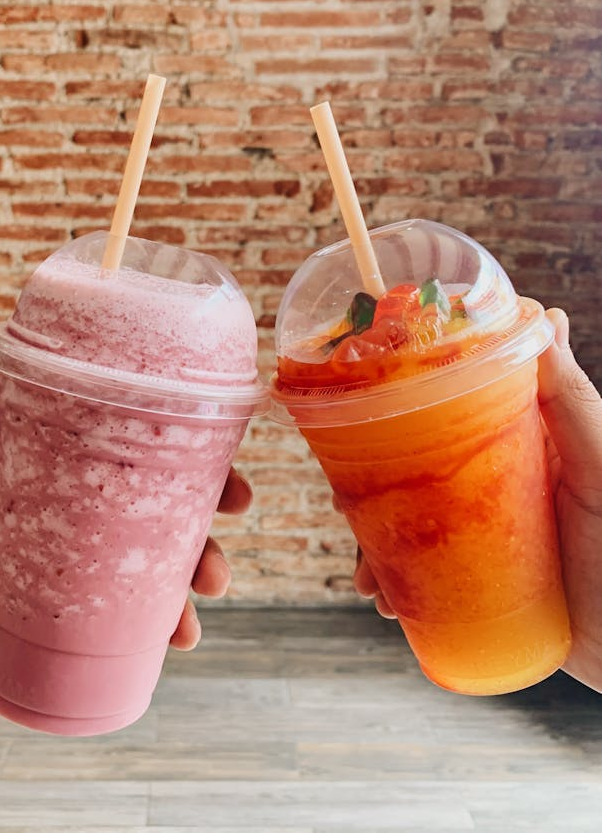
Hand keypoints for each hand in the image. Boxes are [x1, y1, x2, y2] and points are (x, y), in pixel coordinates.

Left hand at [0, 337, 243, 736]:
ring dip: (203, 567)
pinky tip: (180, 636)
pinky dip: (171, 624)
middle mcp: (86, 515)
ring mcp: (92, 566)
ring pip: (167, 559)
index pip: (131, 445)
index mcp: (62, 471)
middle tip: (237, 504)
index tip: (218, 436)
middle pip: (167, 499)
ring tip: (209, 585)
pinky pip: (146, 617)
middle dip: (213, 502)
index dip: (182, 440)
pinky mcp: (91, 616)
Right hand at [351, 308, 601, 692]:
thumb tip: (549, 317)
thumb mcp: (599, 468)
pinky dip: (396, 586)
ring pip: (409, 524)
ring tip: (367, 571)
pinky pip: (421, 577)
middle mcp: (491, 482)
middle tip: (344, 497)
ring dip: (375, 544)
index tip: (362, 397)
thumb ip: (573, 402)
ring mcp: (481, 533)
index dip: (403, 400)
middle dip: (371, 482)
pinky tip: (388, 602)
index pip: (451, 406)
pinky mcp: (475, 582)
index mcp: (517, 442)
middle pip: (414, 468)